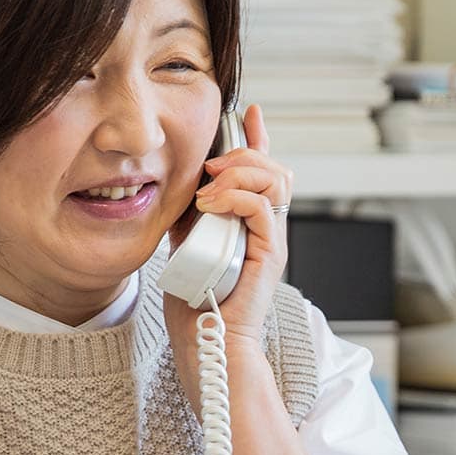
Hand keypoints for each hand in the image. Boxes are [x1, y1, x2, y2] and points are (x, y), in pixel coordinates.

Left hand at [164, 102, 292, 356]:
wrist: (207, 343)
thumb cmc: (198, 304)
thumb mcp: (186, 244)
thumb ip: (190, 216)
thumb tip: (180, 188)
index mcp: (250, 222)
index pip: (263, 171)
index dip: (258, 137)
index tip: (248, 111)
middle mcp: (267, 228)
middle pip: (275, 168)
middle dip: (244, 152)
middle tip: (212, 165)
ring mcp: (271, 240)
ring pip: (275, 180)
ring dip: (240, 172)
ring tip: (209, 187)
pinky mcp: (269, 254)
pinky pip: (263, 208)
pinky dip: (237, 197)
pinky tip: (211, 204)